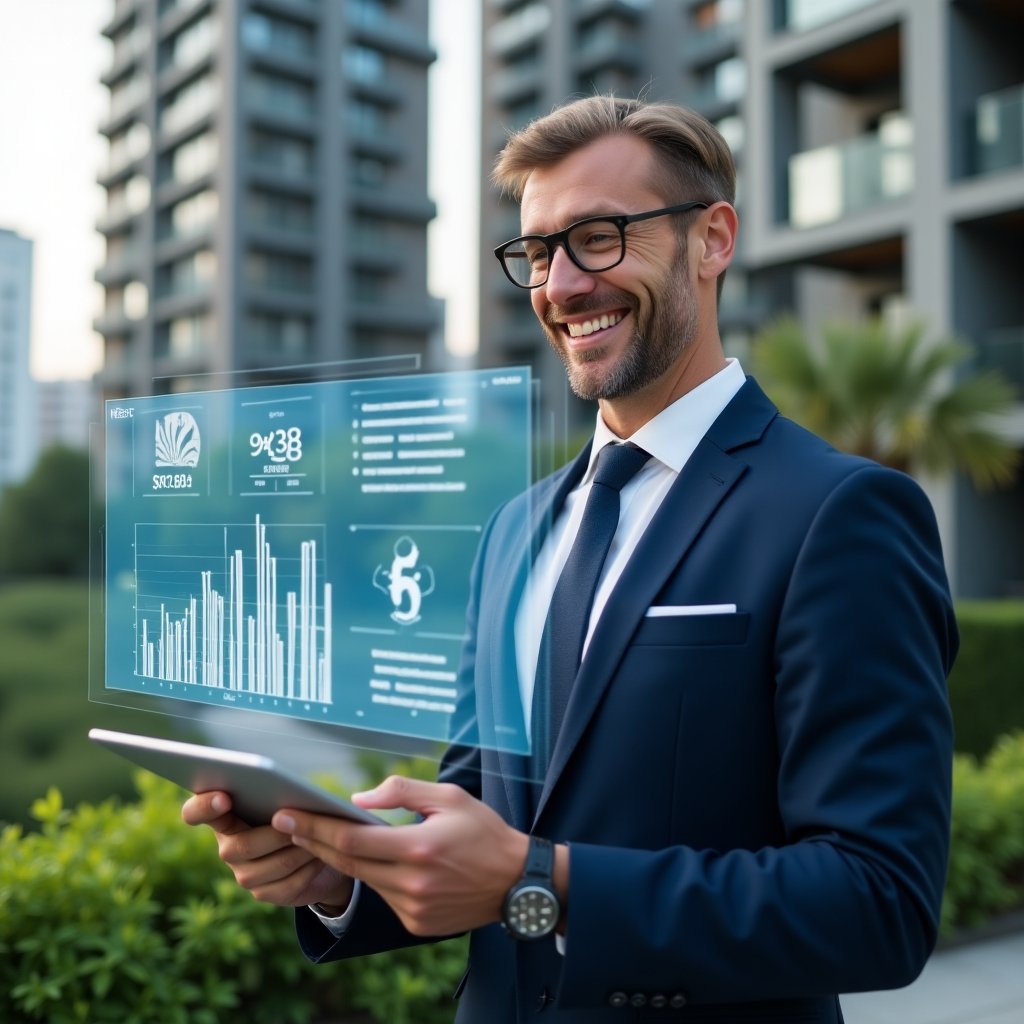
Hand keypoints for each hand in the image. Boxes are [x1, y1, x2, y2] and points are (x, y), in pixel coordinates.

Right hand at [181, 791, 353, 909]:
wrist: (319, 849)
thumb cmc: (299, 811)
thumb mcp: (288, 796)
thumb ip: (279, 791)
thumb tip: (289, 792)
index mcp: (225, 815)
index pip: (195, 812)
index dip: (203, 806)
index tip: (224, 797)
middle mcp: (228, 847)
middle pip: (240, 847)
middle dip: (275, 834)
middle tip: (298, 823)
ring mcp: (244, 873)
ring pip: (269, 867)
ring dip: (298, 851)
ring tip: (319, 837)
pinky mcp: (264, 893)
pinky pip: (287, 884)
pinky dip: (307, 868)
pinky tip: (321, 856)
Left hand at [273, 777, 528, 936]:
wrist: (517, 882)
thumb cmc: (483, 832)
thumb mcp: (448, 797)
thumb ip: (401, 792)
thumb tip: (357, 800)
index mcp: (419, 847)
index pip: (351, 841)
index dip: (315, 828)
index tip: (287, 815)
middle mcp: (412, 883)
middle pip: (347, 864)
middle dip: (313, 841)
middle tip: (287, 824)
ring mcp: (412, 909)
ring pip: (362, 881)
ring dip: (338, 860)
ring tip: (315, 836)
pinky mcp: (415, 925)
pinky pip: (382, 896)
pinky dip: (370, 876)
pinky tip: (363, 859)